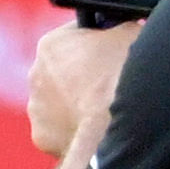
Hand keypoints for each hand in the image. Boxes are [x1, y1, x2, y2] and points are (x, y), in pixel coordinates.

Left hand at [27, 15, 134, 158]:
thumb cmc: (125, 73)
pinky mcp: (44, 138)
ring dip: (79, 107)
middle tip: (114, 87)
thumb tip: (126, 30)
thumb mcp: (133, 34)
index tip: (115, 53)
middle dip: (86, 78)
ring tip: (109, 113)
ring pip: (60, 106)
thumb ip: (123, 29)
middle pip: (65, 74)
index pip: (75, 38)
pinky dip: (78, 133)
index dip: (100, 45)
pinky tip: (99, 132)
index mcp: (52, 44)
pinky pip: (61, 133)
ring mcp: (37, 109)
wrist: (124, 119)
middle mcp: (36, 75)